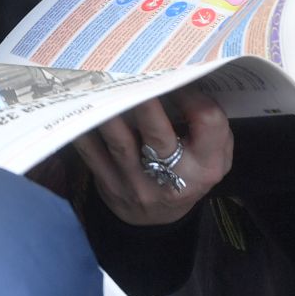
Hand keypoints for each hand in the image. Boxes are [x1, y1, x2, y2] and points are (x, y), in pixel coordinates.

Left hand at [73, 87, 231, 226]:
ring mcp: (137, 182)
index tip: (177, 78)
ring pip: (120, 142)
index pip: (207, 123)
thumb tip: (188, 83)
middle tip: (137, 75)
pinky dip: (84, 129)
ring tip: (104, 83)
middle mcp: (173, 177)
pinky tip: (80, 107)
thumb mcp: (214, 158)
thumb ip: (210, 127)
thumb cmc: (187, 174)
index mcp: (206, 166)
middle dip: (146, 104)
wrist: (155, 220)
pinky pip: (92, 154)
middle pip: (158, 135)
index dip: (193, 96)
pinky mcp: (110, 184)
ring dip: (110, 111)